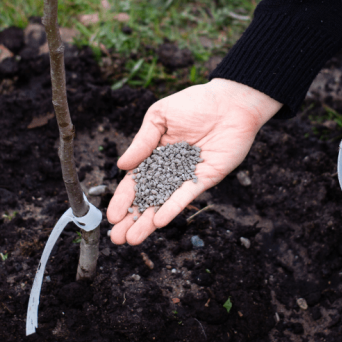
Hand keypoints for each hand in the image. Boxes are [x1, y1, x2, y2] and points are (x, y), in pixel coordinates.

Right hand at [106, 78, 282, 244]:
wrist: (230, 102)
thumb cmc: (194, 103)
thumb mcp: (160, 116)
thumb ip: (142, 142)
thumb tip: (121, 166)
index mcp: (155, 153)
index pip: (135, 181)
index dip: (124, 198)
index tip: (112, 216)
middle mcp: (170, 168)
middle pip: (148, 197)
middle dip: (132, 218)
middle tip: (117, 238)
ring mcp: (187, 175)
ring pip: (164, 202)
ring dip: (149, 221)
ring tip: (132, 239)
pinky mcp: (205, 178)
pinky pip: (186, 195)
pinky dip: (173, 208)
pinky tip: (159, 222)